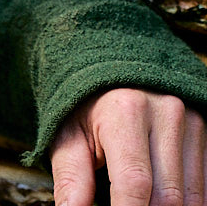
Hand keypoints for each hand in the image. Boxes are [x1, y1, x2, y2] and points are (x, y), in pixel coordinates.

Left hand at [51, 88, 206, 205]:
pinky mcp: (203, 134)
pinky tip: (157, 201)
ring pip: (190, 197)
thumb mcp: (68, 134)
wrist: (112, 70)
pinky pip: (202, 187)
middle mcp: (165, 113)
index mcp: (125, 110)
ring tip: (136, 203)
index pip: (134, 182)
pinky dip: (184, 204)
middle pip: (167, 195)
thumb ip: (72, 177)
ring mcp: (190, 124)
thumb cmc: (85, 106)